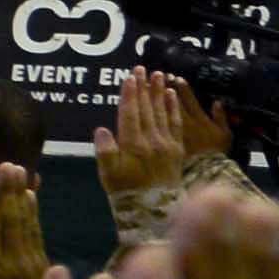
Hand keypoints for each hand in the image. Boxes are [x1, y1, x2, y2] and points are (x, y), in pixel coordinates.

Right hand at [0, 161, 43, 278]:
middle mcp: (8, 268)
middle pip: (9, 224)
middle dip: (8, 193)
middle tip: (8, 166)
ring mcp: (29, 266)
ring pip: (25, 225)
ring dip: (22, 195)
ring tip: (19, 170)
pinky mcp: (42, 265)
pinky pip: (38, 232)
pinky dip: (34, 211)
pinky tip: (32, 193)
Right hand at [97, 67, 213, 202]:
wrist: (153, 210)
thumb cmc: (126, 192)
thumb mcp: (108, 175)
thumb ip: (105, 151)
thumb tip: (102, 130)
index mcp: (132, 145)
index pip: (130, 113)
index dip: (130, 94)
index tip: (129, 78)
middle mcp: (151, 141)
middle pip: (146, 108)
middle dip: (144, 87)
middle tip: (142, 68)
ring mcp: (166, 144)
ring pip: (161, 112)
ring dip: (159, 92)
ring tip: (158, 74)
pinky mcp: (177, 149)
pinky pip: (175, 124)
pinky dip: (173, 108)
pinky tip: (171, 95)